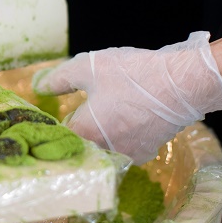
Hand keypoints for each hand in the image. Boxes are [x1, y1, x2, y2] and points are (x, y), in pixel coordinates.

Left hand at [32, 32, 221, 162]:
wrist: (184, 85)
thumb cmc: (133, 75)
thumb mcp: (88, 67)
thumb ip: (59, 78)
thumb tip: (38, 87)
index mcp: (85, 133)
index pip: (59, 135)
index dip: (57, 120)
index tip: (62, 108)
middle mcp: (103, 151)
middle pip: (80, 145)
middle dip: (79, 129)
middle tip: (85, 108)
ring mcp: (127, 155)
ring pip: (103, 147)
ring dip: (101, 134)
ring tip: (109, 111)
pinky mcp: (147, 153)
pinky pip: (124, 148)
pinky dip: (122, 136)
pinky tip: (128, 118)